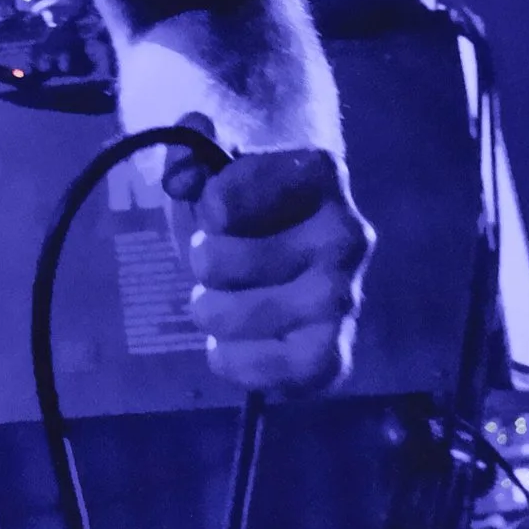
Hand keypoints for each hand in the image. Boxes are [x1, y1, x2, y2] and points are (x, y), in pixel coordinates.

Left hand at [165, 130, 370, 396]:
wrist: (296, 249)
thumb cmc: (248, 203)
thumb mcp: (215, 163)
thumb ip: (188, 156)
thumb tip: (181, 182)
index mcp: (318, 172)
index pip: (223, 197)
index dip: (205, 207)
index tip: (216, 210)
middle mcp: (346, 233)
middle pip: (221, 260)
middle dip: (204, 263)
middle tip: (214, 264)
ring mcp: (346, 297)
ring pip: (240, 315)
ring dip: (211, 312)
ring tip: (216, 302)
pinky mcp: (336, 355)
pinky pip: (271, 371)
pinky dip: (235, 362)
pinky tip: (227, 345)